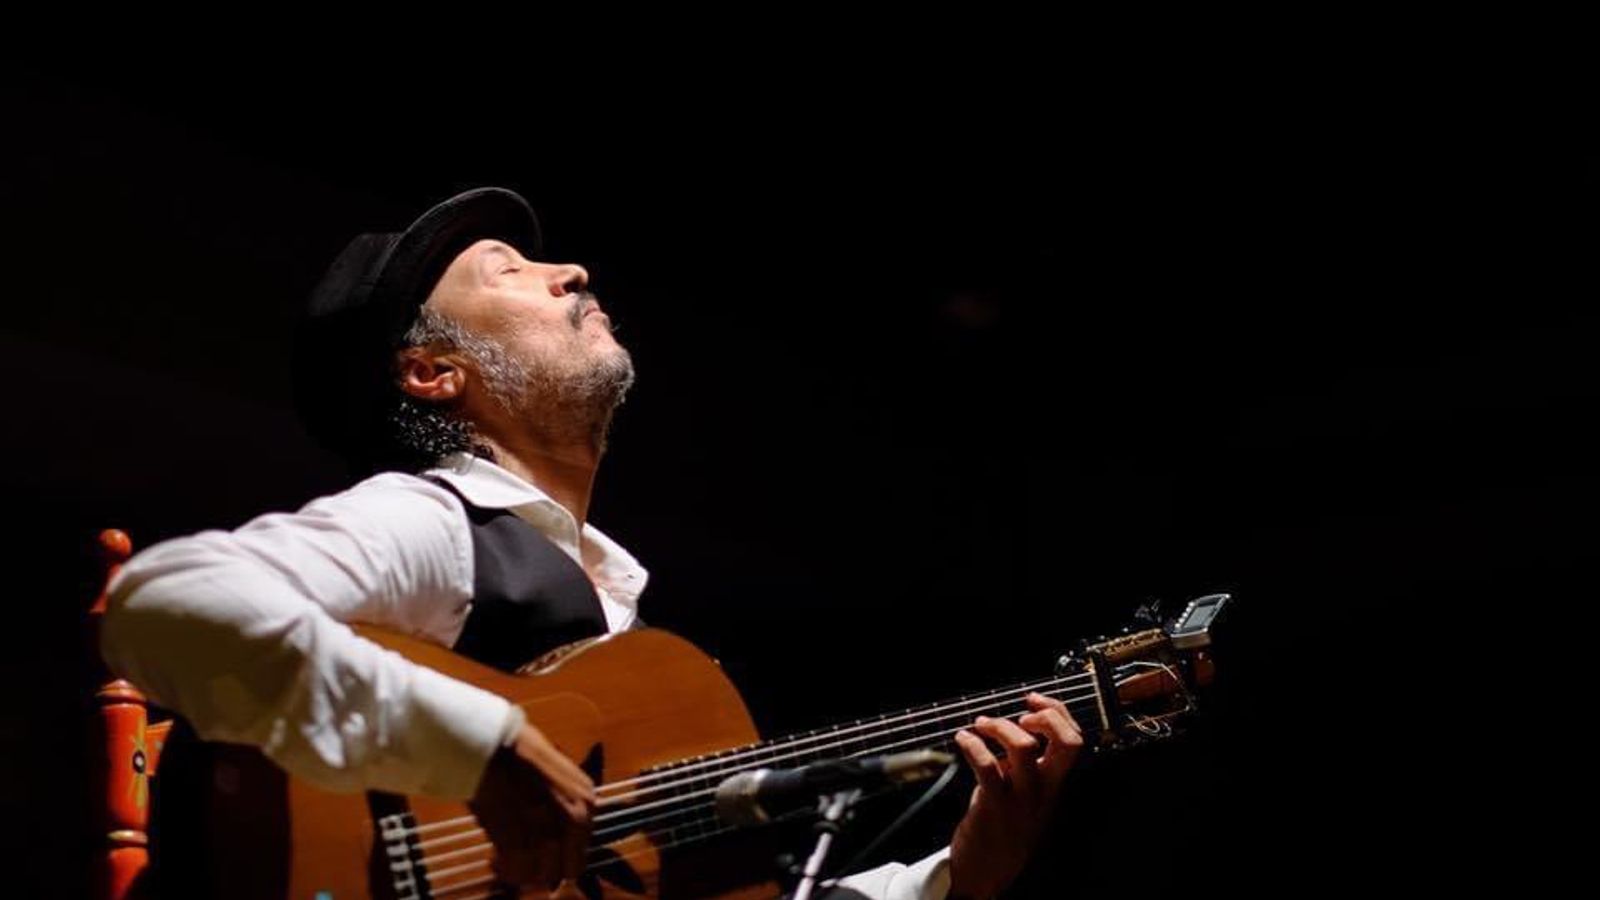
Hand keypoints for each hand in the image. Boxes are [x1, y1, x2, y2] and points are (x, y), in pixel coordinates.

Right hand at [467, 722, 595, 890]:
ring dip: (523, 871)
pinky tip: (495, 857)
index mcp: (586, 800)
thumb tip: (556, 836)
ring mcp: (550, 832)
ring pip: (542, 876)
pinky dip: (505, 870)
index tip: (544, 857)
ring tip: (506, 858)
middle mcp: (575, 820)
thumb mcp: (559, 776)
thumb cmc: (518, 753)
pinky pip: (517, 873)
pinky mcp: (522, 841)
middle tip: (524, 862)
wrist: (493, 746)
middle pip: (567, 870)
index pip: (582, 850)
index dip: (560, 857)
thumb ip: (565, 806)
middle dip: (545, 869)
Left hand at [948, 692, 1083, 898]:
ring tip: (981, 724)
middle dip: (1048, 716)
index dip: (1059, 713)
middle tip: (1021, 711)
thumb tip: (1010, 731)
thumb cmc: (1003, 830)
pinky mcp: (994, 807)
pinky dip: (973, 744)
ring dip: (1000, 726)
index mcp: (1054, 787)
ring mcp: (1021, 800)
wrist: (986, 876)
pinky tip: (963, 739)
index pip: (1075, 742)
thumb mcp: (1026, 798)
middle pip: (1067, 743)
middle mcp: (1044, 791)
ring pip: (1024, 748)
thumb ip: (1023, 767)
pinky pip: (986, 766)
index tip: (1035, 701)